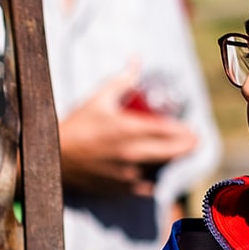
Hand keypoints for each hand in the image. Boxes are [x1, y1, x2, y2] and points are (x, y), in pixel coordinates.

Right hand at [58, 65, 198, 197]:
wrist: (55, 158)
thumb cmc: (77, 126)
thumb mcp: (99, 99)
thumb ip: (123, 80)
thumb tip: (137, 60)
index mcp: (129, 129)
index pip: (169, 131)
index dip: (186, 131)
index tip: (193, 129)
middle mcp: (132, 154)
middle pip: (173, 153)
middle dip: (187, 147)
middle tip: (193, 141)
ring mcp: (128, 174)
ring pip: (161, 169)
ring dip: (169, 162)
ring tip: (171, 153)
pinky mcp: (121, 189)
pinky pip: (147, 186)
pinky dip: (152, 178)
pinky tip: (152, 171)